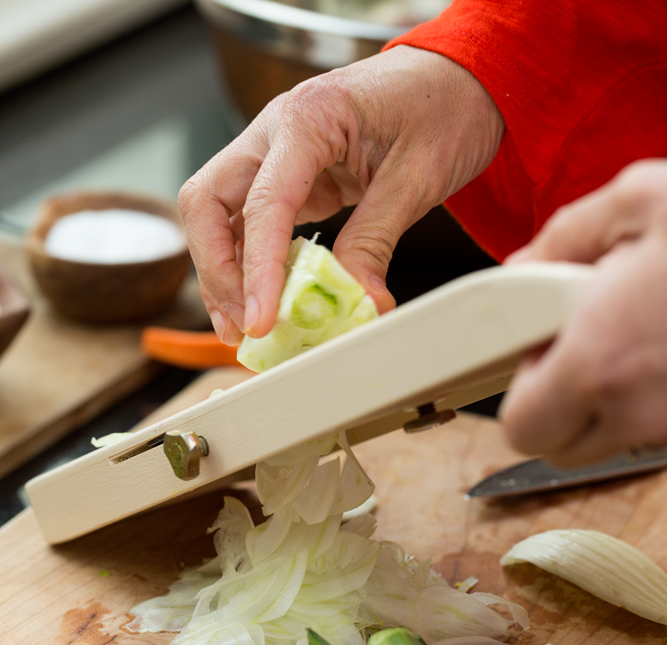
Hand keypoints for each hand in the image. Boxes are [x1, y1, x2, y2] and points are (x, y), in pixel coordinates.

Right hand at [178, 45, 503, 343]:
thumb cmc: (442, 108)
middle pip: (208, 203)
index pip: (262, 203)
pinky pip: (248, 224)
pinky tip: (264, 300)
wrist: (457, 79)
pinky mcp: (287, 178)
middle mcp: (274, 131)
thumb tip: (357, 300)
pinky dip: (250, 265)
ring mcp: (274, 153)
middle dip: (217, 271)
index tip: (260, 321)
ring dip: (223, 274)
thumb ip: (376, 239)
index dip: (256, 270)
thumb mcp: (418, 177)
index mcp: (308, 117)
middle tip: (242, 326)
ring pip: (218, 216)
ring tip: (243, 327)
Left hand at [500, 160, 666, 465]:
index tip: (543, 350)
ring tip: (642, 337)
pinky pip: (659, 433)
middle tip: (586, 345)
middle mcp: (638, 411)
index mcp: (600, 361)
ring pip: (613, 444)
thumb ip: (566, 237)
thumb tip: (520, 268)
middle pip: (561, 449)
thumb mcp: (644, 198)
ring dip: (609, 404)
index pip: (520, 428)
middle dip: (558, 404)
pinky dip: (654, 401)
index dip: (522, 390)